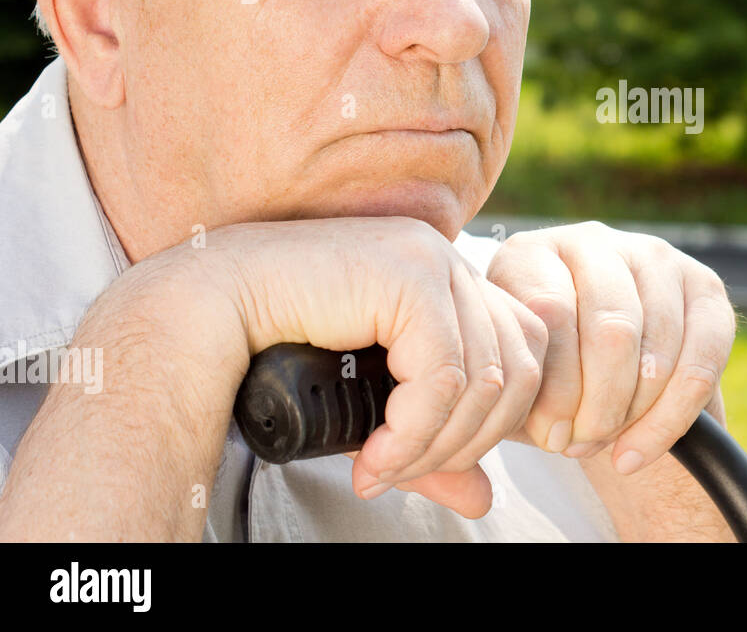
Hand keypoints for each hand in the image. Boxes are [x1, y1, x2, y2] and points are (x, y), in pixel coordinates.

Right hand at [195, 216, 546, 517]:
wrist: (207, 315)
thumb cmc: (283, 357)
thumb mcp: (372, 411)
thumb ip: (431, 447)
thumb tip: (484, 500)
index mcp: (452, 282)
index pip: (524, 354)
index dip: (495, 420)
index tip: (436, 462)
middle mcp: (449, 262)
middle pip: (519, 367)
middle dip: (471, 440)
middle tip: (405, 473)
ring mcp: (432, 261)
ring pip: (486, 376)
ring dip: (437, 443)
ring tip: (383, 469)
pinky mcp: (409, 274)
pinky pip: (443, 375)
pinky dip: (413, 432)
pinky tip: (372, 457)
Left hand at [486, 221, 735, 475]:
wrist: (592, 369)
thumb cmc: (540, 374)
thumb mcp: (518, 379)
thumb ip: (522, 394)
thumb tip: (550, 427)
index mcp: (531, 254)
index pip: (551, 312)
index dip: (555, 386)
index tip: (551, 436)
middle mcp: (593, 242)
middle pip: (611, 329)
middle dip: (599, 404)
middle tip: (583, 444)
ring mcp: (654, 257)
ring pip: (658, 348)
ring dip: (634, 413)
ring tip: (608, 444)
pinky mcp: (705, 286)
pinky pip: (703, 360)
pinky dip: (672, 418)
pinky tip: (640, 448)